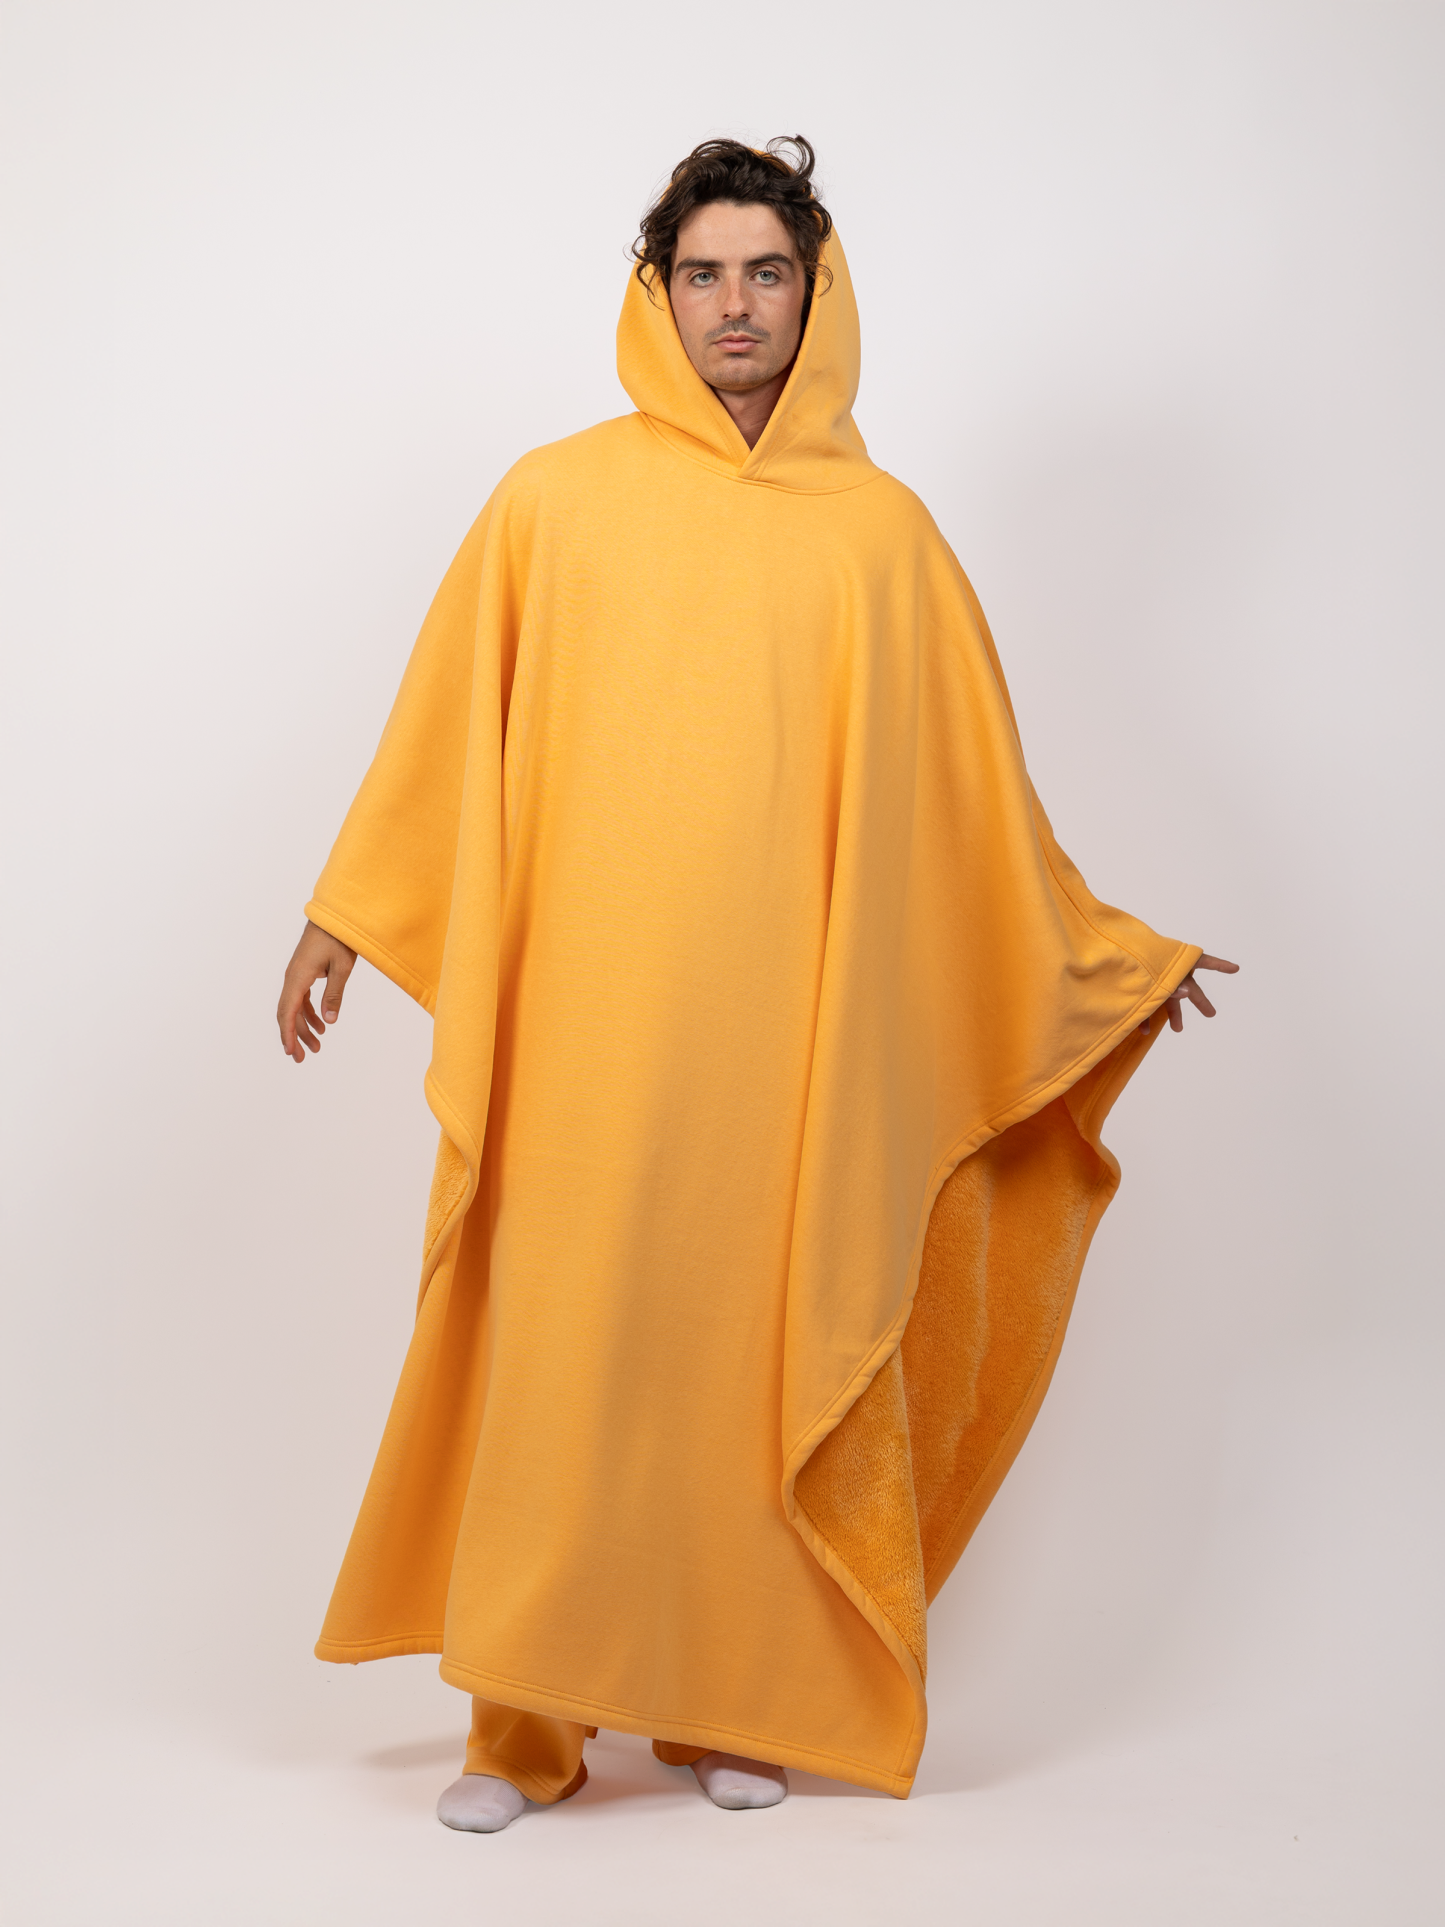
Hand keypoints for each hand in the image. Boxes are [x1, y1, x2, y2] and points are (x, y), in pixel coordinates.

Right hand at [277, 920, 356, 1062]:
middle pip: (287, 1014)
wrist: (333, 916)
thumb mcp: (342, 968)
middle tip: (303, 1058)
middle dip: (294, 1037)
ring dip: (304, 1027)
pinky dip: (309, 1013)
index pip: (288, 1011)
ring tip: (317, 1046)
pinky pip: (301, 999)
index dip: (288, 1034)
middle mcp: (292, 978)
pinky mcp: (304, 973)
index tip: (291, 1052)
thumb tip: (330, 1020)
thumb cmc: (338, 938)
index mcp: (298, 977)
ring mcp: (297, 975)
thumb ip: (334, 994)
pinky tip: (321, 1025)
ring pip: (294, 1008)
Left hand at [1140, 953, 1238, 1034]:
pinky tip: (1144, 1032)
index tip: (1236, 969)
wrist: (1107, 951)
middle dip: (1199, 1001)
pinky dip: (1146, 1016)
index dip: (1219, 965)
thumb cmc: (1135, 956)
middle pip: (1188, 988)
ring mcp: (1154, 979)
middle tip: (1211, 1014)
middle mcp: (1168, 970)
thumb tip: (1187, 993)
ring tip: (1178, 1029)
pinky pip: (1146, 1003)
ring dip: (1172, 1014)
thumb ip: (1172, 984)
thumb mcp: (1159, 972)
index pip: (1203, 961)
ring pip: (1166, 998)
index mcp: (1176, 962)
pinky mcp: (1140, 987)